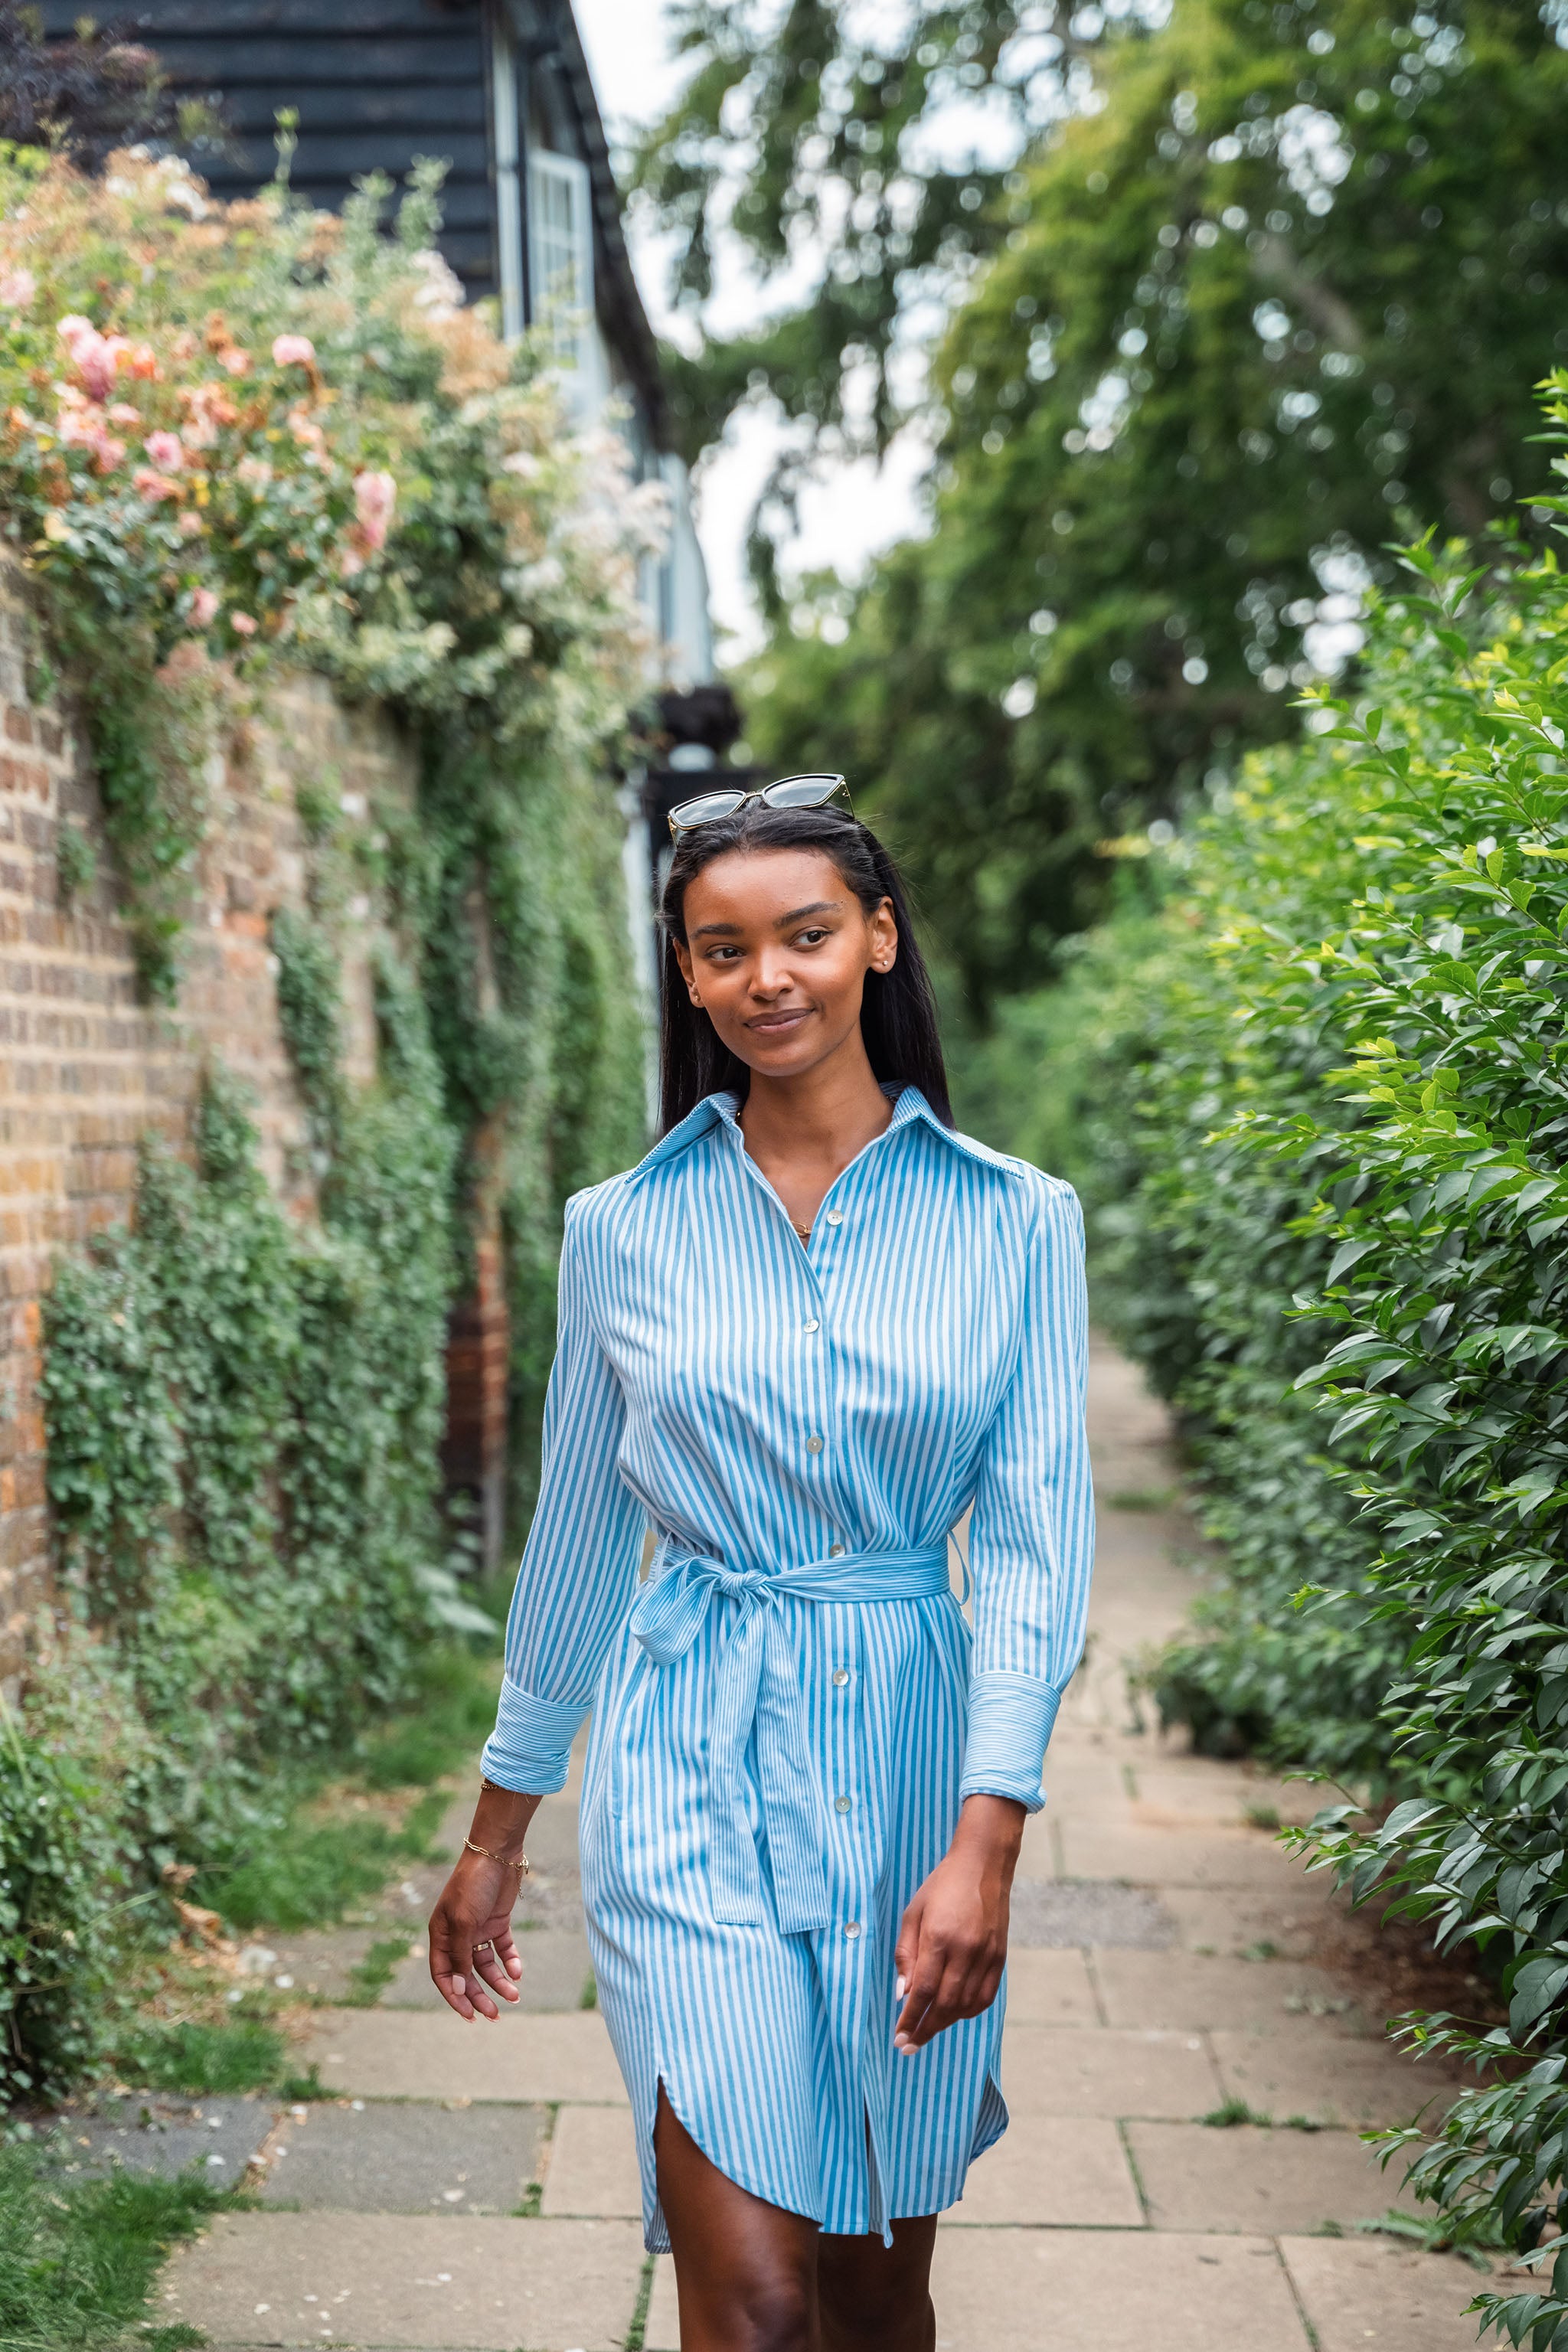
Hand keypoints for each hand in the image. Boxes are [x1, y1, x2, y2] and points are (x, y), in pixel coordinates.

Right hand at [428, 1851, 523, 2020]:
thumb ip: (460, 1957)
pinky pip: (503, 1948)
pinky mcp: (497, 1922)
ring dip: (499, 1981)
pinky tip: (517, 1971)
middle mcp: (457, 1935)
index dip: (455, 1997)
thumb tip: (456, 1990)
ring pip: (486, 1965)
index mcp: (441, 1935)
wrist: (497, 1852)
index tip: (470, 2016)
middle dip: (479, 1996)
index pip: (443, 1975)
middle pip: (466, 1975)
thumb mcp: (464, 1922)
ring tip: (514, 1996)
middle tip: (495, 2015)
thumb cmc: (473, 1885)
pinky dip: (510, 1960)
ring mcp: (478, 1929)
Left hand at [892, 1794, 1024, 2053]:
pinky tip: (953, 2014)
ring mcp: (986, 1955)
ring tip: (927, 2030)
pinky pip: (984, 1997)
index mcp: (939, 1936)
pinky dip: (967, 2012)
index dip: (910, 2018)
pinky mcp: (1000, 1957)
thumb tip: (903, 1994)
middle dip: (925, 2029)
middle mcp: (965, 1949)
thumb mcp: (913, 1913)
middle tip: (908, 2045)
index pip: (922, 1990)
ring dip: (944, 2023)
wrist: (983, 1865)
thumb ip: (906, 1955)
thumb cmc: (941, 1886)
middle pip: (944, 2004)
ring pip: (965, 2005)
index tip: (899, 2037)